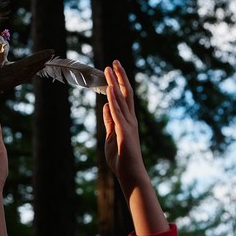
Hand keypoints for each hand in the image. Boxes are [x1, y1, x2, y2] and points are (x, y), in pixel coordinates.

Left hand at [102, 60, 146, 192]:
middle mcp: (130, 119)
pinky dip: (114, 101)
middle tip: (114, 61)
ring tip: (110, 69)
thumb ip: (110, 121)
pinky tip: (111, 90)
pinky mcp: (125, 132)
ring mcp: (128, 125)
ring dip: (116, 83)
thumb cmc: (121, 157)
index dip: (118, 82)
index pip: (122, 97)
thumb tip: (106, 106)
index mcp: (126, 120)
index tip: (112, 69)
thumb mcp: (111, 135)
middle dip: (119, 77)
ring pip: (122, 100)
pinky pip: (119, 114)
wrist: (130, 174)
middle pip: (125, 93)